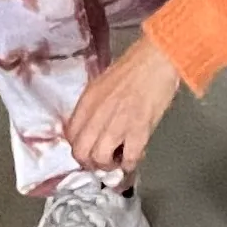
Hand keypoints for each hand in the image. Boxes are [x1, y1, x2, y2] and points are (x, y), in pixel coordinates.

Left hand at [62, 32, 181, 177]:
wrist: (156, 60)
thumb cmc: (133, 68)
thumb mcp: (102, 85)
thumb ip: (94, 107)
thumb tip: (93, 128)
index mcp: (87, 101)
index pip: (70, 136)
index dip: (80, 148)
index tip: (89, 149)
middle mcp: (97, 114)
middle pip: (80, 153)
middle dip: (90, 163)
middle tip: (103, 161)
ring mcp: (117, 124)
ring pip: (100, 159)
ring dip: (109, 166)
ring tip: (119, 159)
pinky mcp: (138, 131)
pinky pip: (128, 159)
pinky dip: (130, 164)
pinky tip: (135, 157)